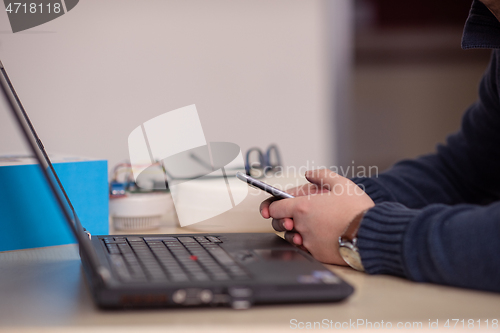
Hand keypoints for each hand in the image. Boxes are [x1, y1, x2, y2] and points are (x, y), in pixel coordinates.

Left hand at [260, 169, 374, 264]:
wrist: (372, 233)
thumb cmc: (357, 208)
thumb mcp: (341, 183)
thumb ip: (321, 176)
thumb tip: (309, 175)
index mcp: (303, 207)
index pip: (274, 208)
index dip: (272, 207)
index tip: (272, 208)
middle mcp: (302, 225)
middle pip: (280, 225)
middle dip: (284, 220)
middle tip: (293, 217)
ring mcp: (309, 242)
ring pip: (293, 238)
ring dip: (296, 232)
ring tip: (311, 226)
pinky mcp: (318, 255)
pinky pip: (306, 249)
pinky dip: (310, 243)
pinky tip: (320, 237)